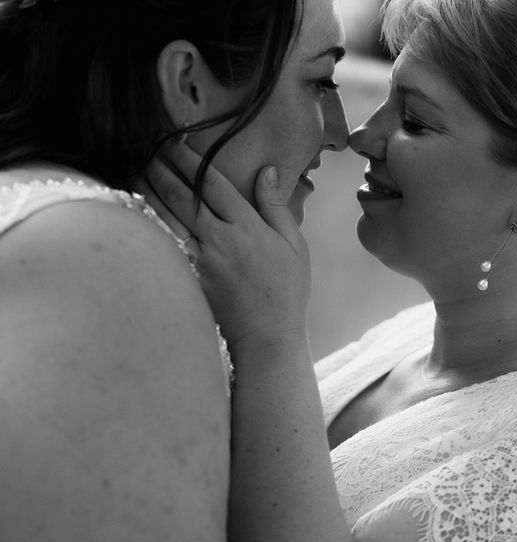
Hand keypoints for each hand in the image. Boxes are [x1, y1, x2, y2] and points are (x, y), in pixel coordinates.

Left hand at [137, 142, 310, 348]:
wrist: (268, 337)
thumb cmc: (287, 291)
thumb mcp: (294, 245)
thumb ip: (276, 206)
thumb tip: (267, 171)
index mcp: (247, 227)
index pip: (213, 183)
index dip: (191, 159)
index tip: (175, 141)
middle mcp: (219, 239)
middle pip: (181, 196)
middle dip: (161, 168)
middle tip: (146, 148)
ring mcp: (200, 261)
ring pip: (166, 218)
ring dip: (147, 191)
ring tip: (135, 171)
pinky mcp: (188, 280)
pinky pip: (164, 246)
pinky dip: (150, 225)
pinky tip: (138, 211)